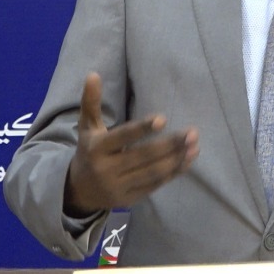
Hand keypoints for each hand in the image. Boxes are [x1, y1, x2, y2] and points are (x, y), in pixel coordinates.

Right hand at [63, 72, 198, 215]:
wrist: (79, 191)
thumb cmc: (89, 151)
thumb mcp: (87, 127)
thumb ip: (91, 102)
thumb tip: (93, 74)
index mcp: (97, 148)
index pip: (123, 137)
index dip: (142, 129)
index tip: (163, 119)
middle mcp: (107, 169)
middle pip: (143, 156)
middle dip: (170, 145)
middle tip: (192, 133)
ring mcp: (119, 186)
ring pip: (152, 173)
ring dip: (176, 160)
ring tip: (195, 146)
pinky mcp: (130, 199)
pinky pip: (155, 185)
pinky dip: (173, 173)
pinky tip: (188, 161)